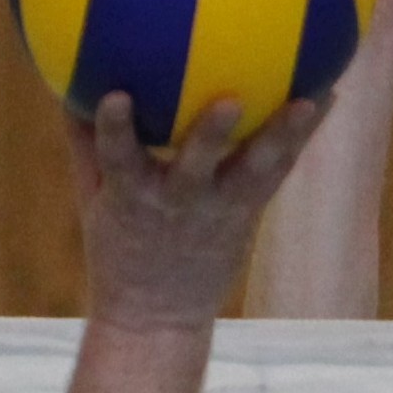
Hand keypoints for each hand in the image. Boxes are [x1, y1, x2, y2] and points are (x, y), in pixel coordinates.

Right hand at [70, 91, 324, 329]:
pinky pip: (278, 170)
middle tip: (228, 100)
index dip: (114, 131)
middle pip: (195, 169)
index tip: (113, 97)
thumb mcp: (92, 199)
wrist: (158, 316)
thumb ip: (86, 139)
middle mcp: (178, 204)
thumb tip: (65, 75)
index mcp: (132, 198)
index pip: (118, 160)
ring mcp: (218, 211)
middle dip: (209, 137)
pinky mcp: (247, 213)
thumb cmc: (119, 246)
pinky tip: (327, 94)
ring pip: (253, 171)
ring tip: (312, 100)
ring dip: (282, 136)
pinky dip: (301, 135)